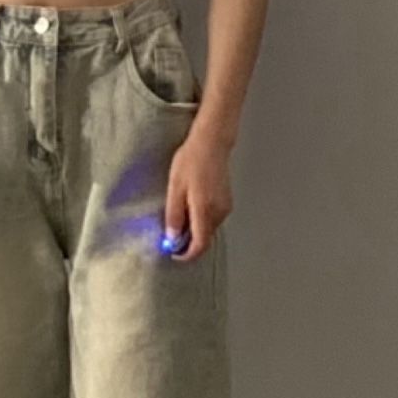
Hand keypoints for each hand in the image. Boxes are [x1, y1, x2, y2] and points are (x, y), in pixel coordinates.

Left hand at [163, 121, 233, 262]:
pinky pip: (212, 219)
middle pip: (205, 238)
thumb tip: (172, 238)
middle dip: (188, 241)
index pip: (200, 245)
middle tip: (171, 233)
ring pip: (208, 229)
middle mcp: (219, 212)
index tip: (174, 254)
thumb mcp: (175, 188)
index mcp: (205, 210)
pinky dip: (201, 220)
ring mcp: (225, 207)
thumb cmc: (191, 161)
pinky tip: (190, 206)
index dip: (187, 255)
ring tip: (179, 214)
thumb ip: (174, 215)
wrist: (211, 142)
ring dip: (194, 229)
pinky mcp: (226, 201)